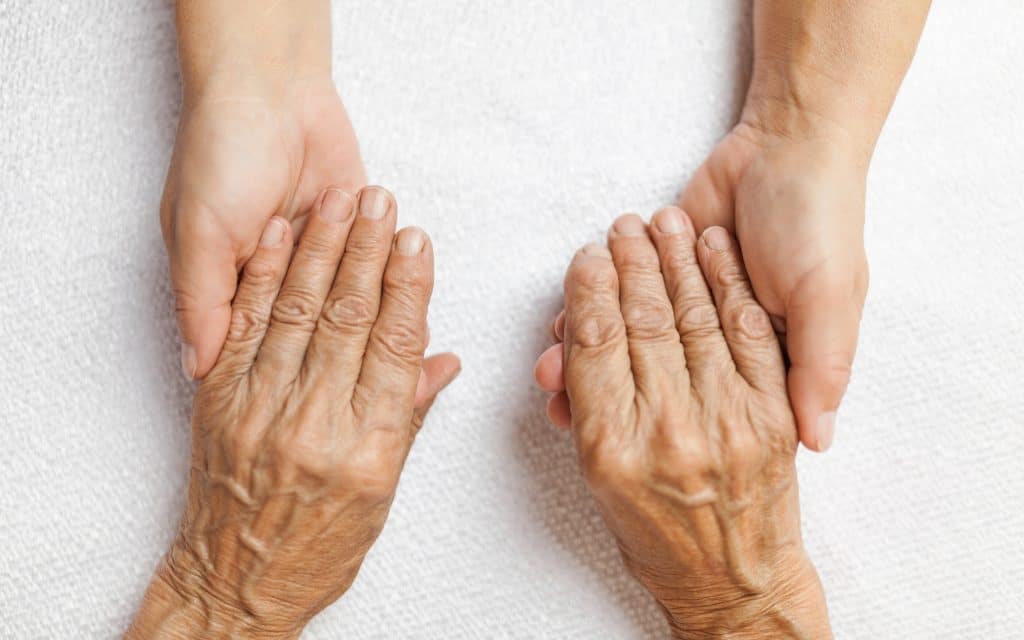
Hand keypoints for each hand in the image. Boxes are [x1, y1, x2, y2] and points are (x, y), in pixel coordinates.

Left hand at [129, 187, 459, 638]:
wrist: (235, 581)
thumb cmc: (318, 547)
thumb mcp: (382, 492)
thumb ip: (409, 417)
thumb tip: (441, 360)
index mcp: (367, 447)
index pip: (394, 346)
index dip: (408, 287)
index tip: (418, 243)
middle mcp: (314, 423)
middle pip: (349, 317)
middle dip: (369, 251)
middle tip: (384, 203)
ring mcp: (261, 409)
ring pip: (299, 311)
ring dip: (323, 249)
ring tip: (342, 201)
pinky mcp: (219, 402)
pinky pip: (245, 327)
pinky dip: (266, 277)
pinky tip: (284, 237)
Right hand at [161, 74, 366, 379]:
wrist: (271, 87)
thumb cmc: (222, 152)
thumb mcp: (198, 234)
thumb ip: (201, 303)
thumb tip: (197, 370)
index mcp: (232, 284)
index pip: (259, 348)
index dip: (283, 370)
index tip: (309, 388)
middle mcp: (278, 277)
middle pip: (313, 332)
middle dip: (337, 344)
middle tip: (362, 360)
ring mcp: (322, 256)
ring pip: (353, 304)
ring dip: (371, 309)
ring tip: (388, 322)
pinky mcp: (358, 232)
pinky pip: (382, 268)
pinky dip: (395, 278)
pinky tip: (409, 296)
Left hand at [535, 124, 868, 451]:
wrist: (787, 145)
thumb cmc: (819, 222)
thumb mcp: (829, 296)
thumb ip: (820, 366)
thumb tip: (817, 443)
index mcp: (762, 360)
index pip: (707, 409)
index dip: (662, 428)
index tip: (614, 442)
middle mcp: (716, 343)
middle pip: (657, 381)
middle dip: (607, 392)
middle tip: (557, 405)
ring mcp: (680, 307)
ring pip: (629, 345)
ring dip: (589, 354)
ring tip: (548, 369)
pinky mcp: (653, 272)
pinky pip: (615, 305)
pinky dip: (588, 315)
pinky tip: (558, 330)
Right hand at [551, 209, 829, 637]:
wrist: (739, 586)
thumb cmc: (661, 541)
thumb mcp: (600, 489)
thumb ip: (583, 416)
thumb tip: (561, 364)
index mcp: (613, 450)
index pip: (596, 347)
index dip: (588, 294)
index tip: (584, 259)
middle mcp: (669, 432)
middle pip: (642, 324)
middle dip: (629, 266)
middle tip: (618, 228)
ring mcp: (728, 421)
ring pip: (693, 319)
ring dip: (674, 262)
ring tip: (657, 223)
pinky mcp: (772, 416)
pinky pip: (746, 334)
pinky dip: (728, 287)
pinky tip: (711, 252)